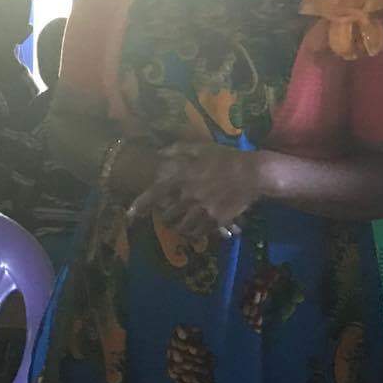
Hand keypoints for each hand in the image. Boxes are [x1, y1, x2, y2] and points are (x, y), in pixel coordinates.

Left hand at [130, 143, 264, 239]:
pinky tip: (195, 230)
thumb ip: (178, 150)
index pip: (155, 193)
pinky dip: (193, 234)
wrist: (252, 174)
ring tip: (180, 226)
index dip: (140, 205)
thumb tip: (160, 153)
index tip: (130, 215)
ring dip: (178, 228)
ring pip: (181, 227)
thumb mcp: (202, 148)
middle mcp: (189, 195)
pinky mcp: (215, 220)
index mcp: (183, 176)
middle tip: (168, 216)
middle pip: (167, 215)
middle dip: (165, 217)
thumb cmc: (226, 158)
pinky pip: (198, 232)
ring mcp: (202, 209)